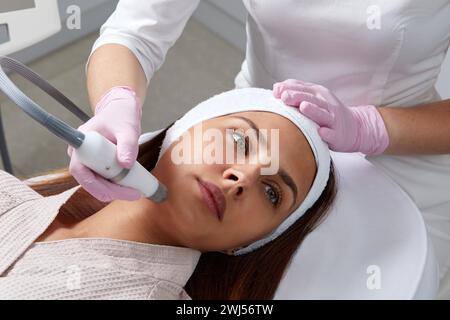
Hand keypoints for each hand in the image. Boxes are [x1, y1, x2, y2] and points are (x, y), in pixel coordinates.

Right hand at [67, 86, 142, 201]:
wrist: (121, 108)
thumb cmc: (122, 115)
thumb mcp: (128, 128)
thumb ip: (127, 145)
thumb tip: (126, 165)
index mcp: (81, 142)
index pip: (80, 170)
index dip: (95, 186)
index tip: (115, 193)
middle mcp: (80, 153)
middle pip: (89, 180)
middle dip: (111, 191)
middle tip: (134, 194)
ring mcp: (87, 159)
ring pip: (96, 182)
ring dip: (114, 190)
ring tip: (135, 192)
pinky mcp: (96, 162)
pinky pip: (102, 178)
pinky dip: (115, 185)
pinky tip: (131, 187)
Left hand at [273, 79, 388, 154]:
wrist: (354, 128)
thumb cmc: (327, 113)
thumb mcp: (314, 98)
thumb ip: (296, 91)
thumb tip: (277, 87)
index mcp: (318, 94)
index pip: (302, 88)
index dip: (289, 89)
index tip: (276, 91)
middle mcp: (326, 104)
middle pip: (311, 99)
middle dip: (298, 97)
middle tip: (285, 97)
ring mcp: (333, 119)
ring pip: (322, 114)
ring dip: (313, 110)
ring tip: (303, 107)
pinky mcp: (338, 135)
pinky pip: (332, 134)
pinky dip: (327, 133)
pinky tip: (321, 132)